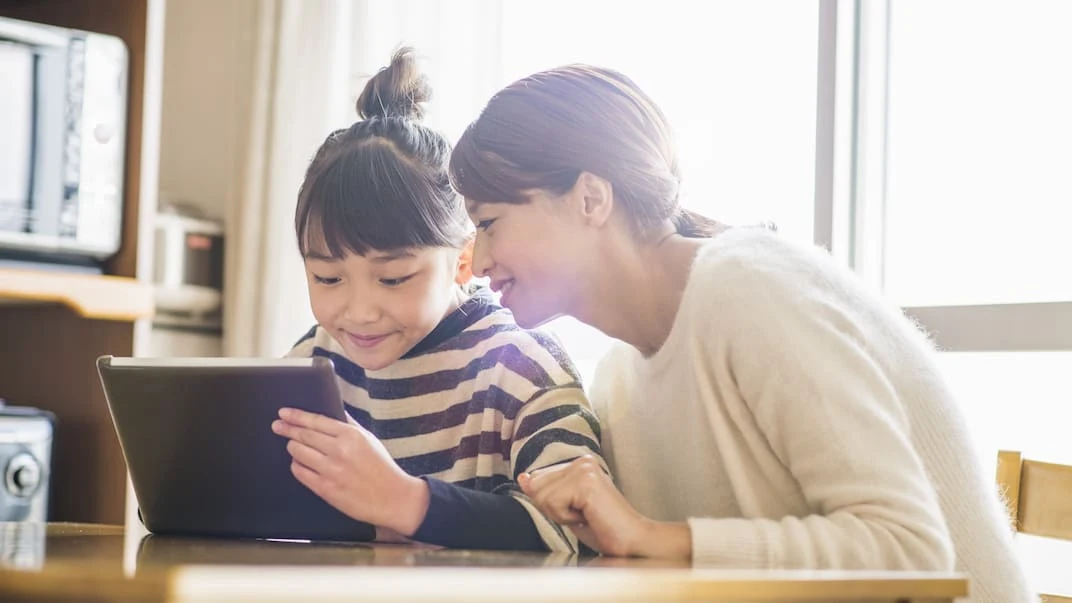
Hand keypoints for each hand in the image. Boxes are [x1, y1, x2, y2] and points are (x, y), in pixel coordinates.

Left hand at [271, 408, 428, 535]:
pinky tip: (299, 463)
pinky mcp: (325, 489)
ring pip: (298, 453)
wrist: (392, 497)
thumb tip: (334, 411)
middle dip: (287, 429)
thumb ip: (350, 424)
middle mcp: (339, 451)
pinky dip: (296, 466)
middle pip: (304, 435)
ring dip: (292, 447)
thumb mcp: (369, 439)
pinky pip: (300, 473)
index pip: (316, 421)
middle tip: (277, 425)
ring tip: (292, 446)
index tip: (284, 412)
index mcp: (351, 436)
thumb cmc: (382, 467)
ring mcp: (331, 470)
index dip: (296, 416)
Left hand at [519, 455, 691, 558]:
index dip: (550, 504)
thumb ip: (545, 491)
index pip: (538, 479)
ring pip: (542, 495)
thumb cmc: (602, 528)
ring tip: (586, 515)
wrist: (631, 542)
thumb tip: (523, 477)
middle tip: (582, 515)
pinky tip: (588, 516)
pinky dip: (566, 517)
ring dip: (560, 514)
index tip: (578, 511)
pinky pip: (553, 502)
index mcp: (579, 464)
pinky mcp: (585, 480)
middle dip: (553, 509)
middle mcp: (582, 460)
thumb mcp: (566, 509)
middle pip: (536, 486)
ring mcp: (584, 468)